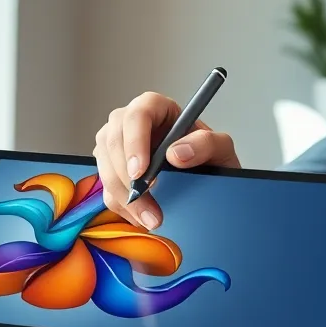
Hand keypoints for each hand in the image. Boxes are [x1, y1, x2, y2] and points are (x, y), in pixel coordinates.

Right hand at [93, 91, 240, 229]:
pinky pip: (107, 189)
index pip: (137, 115)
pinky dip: (123, 207)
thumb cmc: (209, 157)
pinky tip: (143, 216)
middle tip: (147, 201)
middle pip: (112, 142)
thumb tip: (176, 153)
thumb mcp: (220, 148)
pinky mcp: (111, 169)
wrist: (205, 178)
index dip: (135, 143)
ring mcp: (116, 145)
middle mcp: (130, 122)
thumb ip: (206, 144)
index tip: (141, 172)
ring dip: (125, 198)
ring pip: (105, 167)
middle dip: (127, 178)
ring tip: (152, 218)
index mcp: (156, 107)